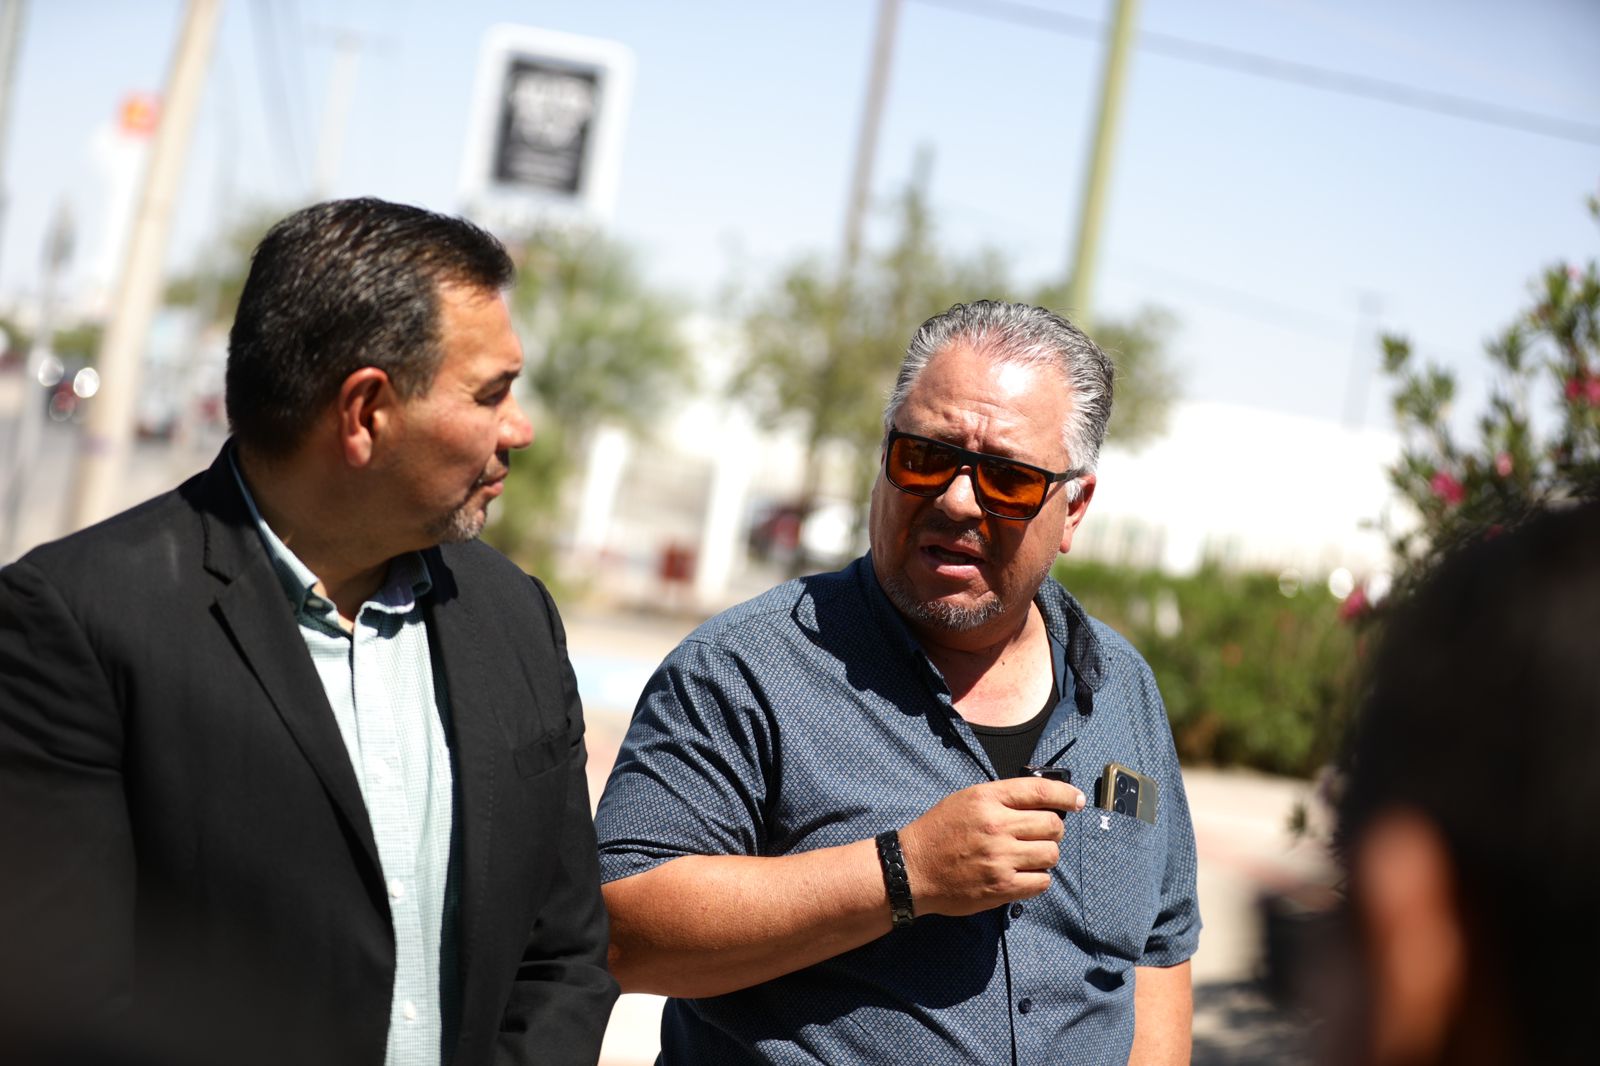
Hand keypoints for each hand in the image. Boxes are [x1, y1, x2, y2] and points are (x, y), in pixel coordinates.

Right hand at [897, 777, 1085, 917]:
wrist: (912, 869)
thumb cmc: (938, 832)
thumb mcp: (966, 800)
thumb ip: (1002, 798)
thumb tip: (1042, 800)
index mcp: (987, 799)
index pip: (1040, 791)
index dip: (1066, 794)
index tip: (1076, 800)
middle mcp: (996, 826)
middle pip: (1053, 825)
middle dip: (1052, 829)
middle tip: (1039, 834)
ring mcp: (1000, 858)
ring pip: (1051, 854)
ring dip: (1045, 855)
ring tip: (1027, 856)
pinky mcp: (1001, 886)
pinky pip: (1041, 882)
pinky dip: (1037, 878)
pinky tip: (1022, 874)